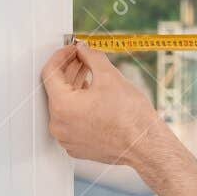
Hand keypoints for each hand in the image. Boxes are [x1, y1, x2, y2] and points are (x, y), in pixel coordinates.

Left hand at [41, 41, 162, 166]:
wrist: (146, 145)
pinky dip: (79, 107)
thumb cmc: (131, 117)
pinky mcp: (77, 147)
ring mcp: (67, 139)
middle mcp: (59, 126)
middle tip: (83, 58)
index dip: (61, 55)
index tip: (72, 49)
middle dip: (70, 70)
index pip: (50, 73)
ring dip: (75, 88)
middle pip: (56, 90)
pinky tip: (93, 96)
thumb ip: (91, 56)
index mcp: (62, 106)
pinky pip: (72, 122)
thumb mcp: (109, 76)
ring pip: (64, 107)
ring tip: (90, 74)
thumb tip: (84, 49)